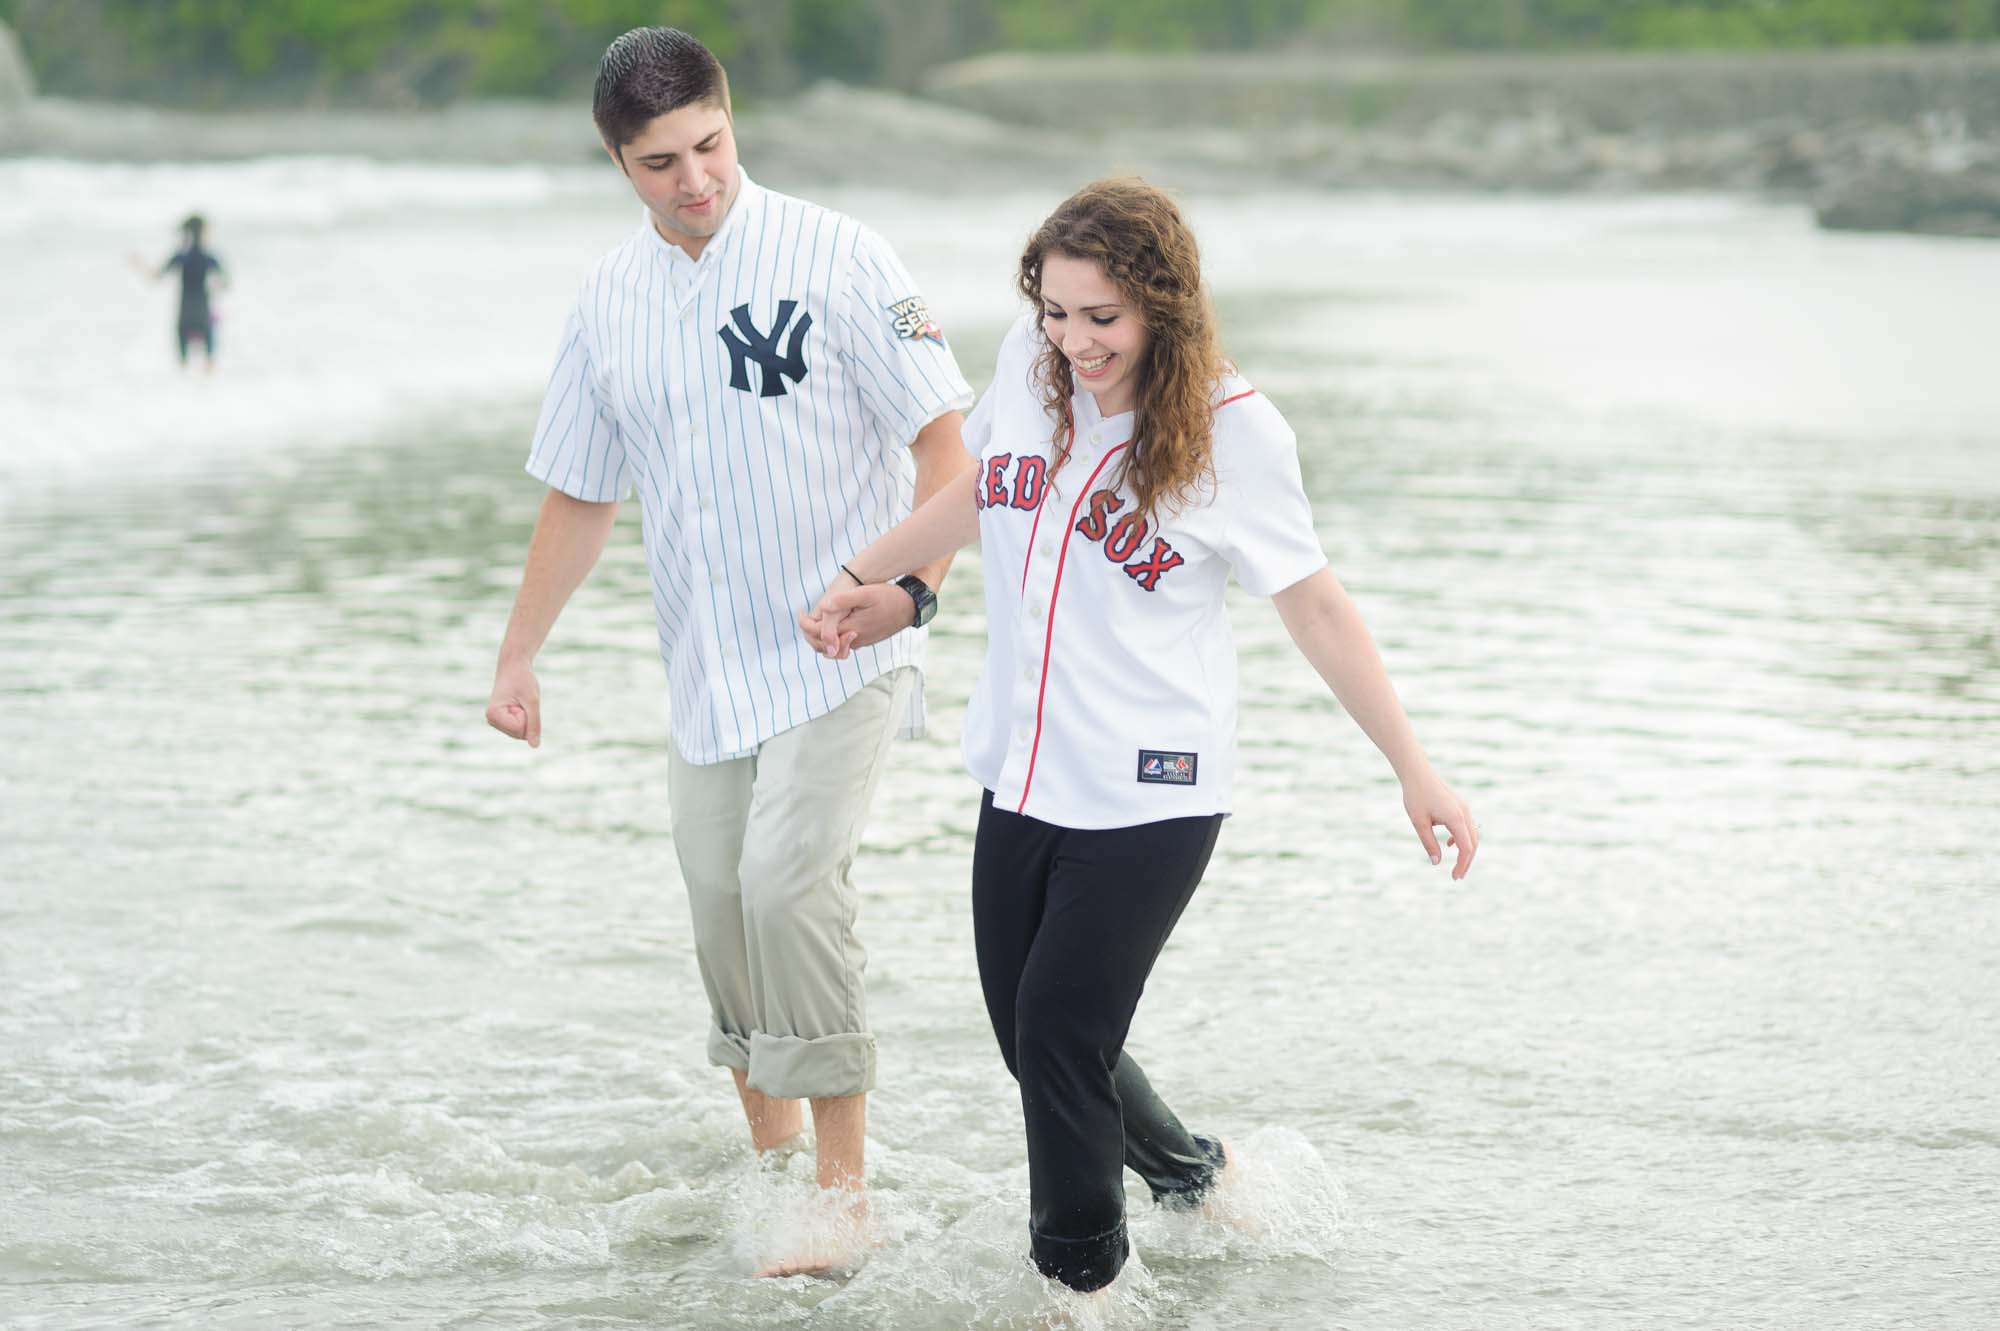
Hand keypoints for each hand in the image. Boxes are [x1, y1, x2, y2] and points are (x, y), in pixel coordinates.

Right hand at [485, 659, 541, 746]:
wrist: (513, 666)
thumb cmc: (523, 680)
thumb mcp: (532, 701)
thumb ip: (534, 724)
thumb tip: (535, 746)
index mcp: (494, 714)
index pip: (520, 729)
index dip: (527, 715)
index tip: (519, 698)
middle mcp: (491, 720)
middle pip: (520, 734)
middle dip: (527, 718)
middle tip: (520, 700)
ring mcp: (495, 722)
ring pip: (521, 733)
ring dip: (526, 717)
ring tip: (519, 702)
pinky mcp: (501, 721)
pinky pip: (521, 728)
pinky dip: (525, 717)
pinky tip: (518, 705)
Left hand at [798, 583, 914, 659]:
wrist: (910, 607)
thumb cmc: (889, 597)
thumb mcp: (866, 593)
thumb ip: (843, 600)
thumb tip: (824, 606)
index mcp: (851, 629)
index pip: (820, 634)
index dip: (805, 625)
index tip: (800, 613)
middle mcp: (854, 640)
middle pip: (823, 646)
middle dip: (810, 634)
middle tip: (803, 618)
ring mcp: (860, 642)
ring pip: (833, 648)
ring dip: (820, 638)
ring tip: (813, 622)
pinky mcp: (865, 640)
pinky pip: (843, 645)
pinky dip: (832, 638)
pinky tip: (831, 624)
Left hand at [1402, 769, 1476, 879]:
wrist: (1417, 773)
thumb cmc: (1415, 796)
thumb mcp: (1419, 823)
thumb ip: (1429, 843)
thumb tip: (1436, 862)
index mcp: (1456, 818)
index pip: (1466, 848)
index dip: (1462, 864)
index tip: (1455, 877)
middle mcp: (1464, 813)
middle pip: (1473, 843)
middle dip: (1467, 861)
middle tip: (1457, 876)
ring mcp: (1463, 808)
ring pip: (1472, 835)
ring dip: (1466, 851)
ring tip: (1457, 865)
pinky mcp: (1459, 806)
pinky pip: (1466, 826)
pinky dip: (1462, 838)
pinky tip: (1450, 844)